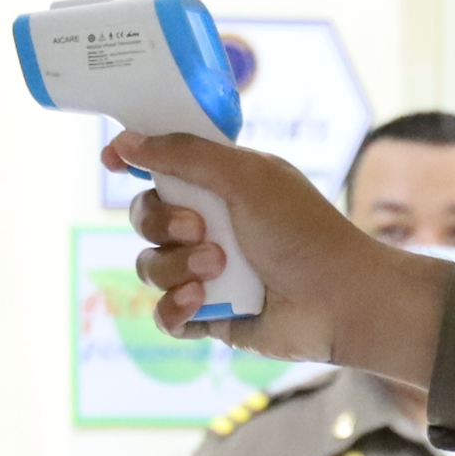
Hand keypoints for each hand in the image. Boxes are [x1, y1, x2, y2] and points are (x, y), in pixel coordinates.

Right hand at [110, 131, 448, 380]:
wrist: (341, 301)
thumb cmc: (303, 232)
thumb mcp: (246, 177)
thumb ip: (185, 154)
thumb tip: (126, 139)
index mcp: (221, 185)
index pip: (164, 167)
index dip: (135, 159)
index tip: (113, 159)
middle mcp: (210, 225)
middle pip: (144, 217)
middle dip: (162, 222)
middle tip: (201, 228)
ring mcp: (207, 273)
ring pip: (150, 266)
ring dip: (177, 266)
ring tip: (219, 269)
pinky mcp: (210, 317)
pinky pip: (164, 314)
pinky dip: (176, 308)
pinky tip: (202, 303)